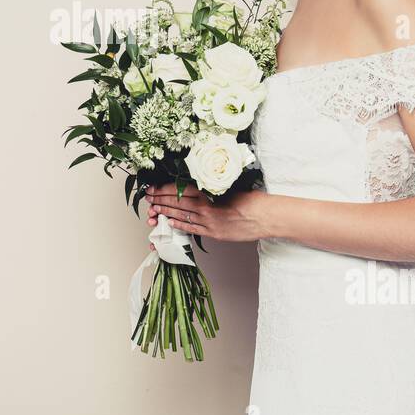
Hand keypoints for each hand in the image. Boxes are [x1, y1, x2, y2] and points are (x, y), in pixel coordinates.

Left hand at [142, 183, 269, 243]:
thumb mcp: (230, 185)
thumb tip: (198, 181)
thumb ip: (212, 185)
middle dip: (160, 200)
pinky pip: (192, 229)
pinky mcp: (213, 233)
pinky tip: (170, 223)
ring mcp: (208, 222)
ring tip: (154, 210)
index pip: (179, 189)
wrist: (266, 217)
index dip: (163, 189)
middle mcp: (206, 208)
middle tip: (148, 198)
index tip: (153, 188)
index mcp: (209, 193)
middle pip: (177, 203)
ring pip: (181, 216)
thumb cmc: (252, 199)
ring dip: (166, 213)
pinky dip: (180, 225)